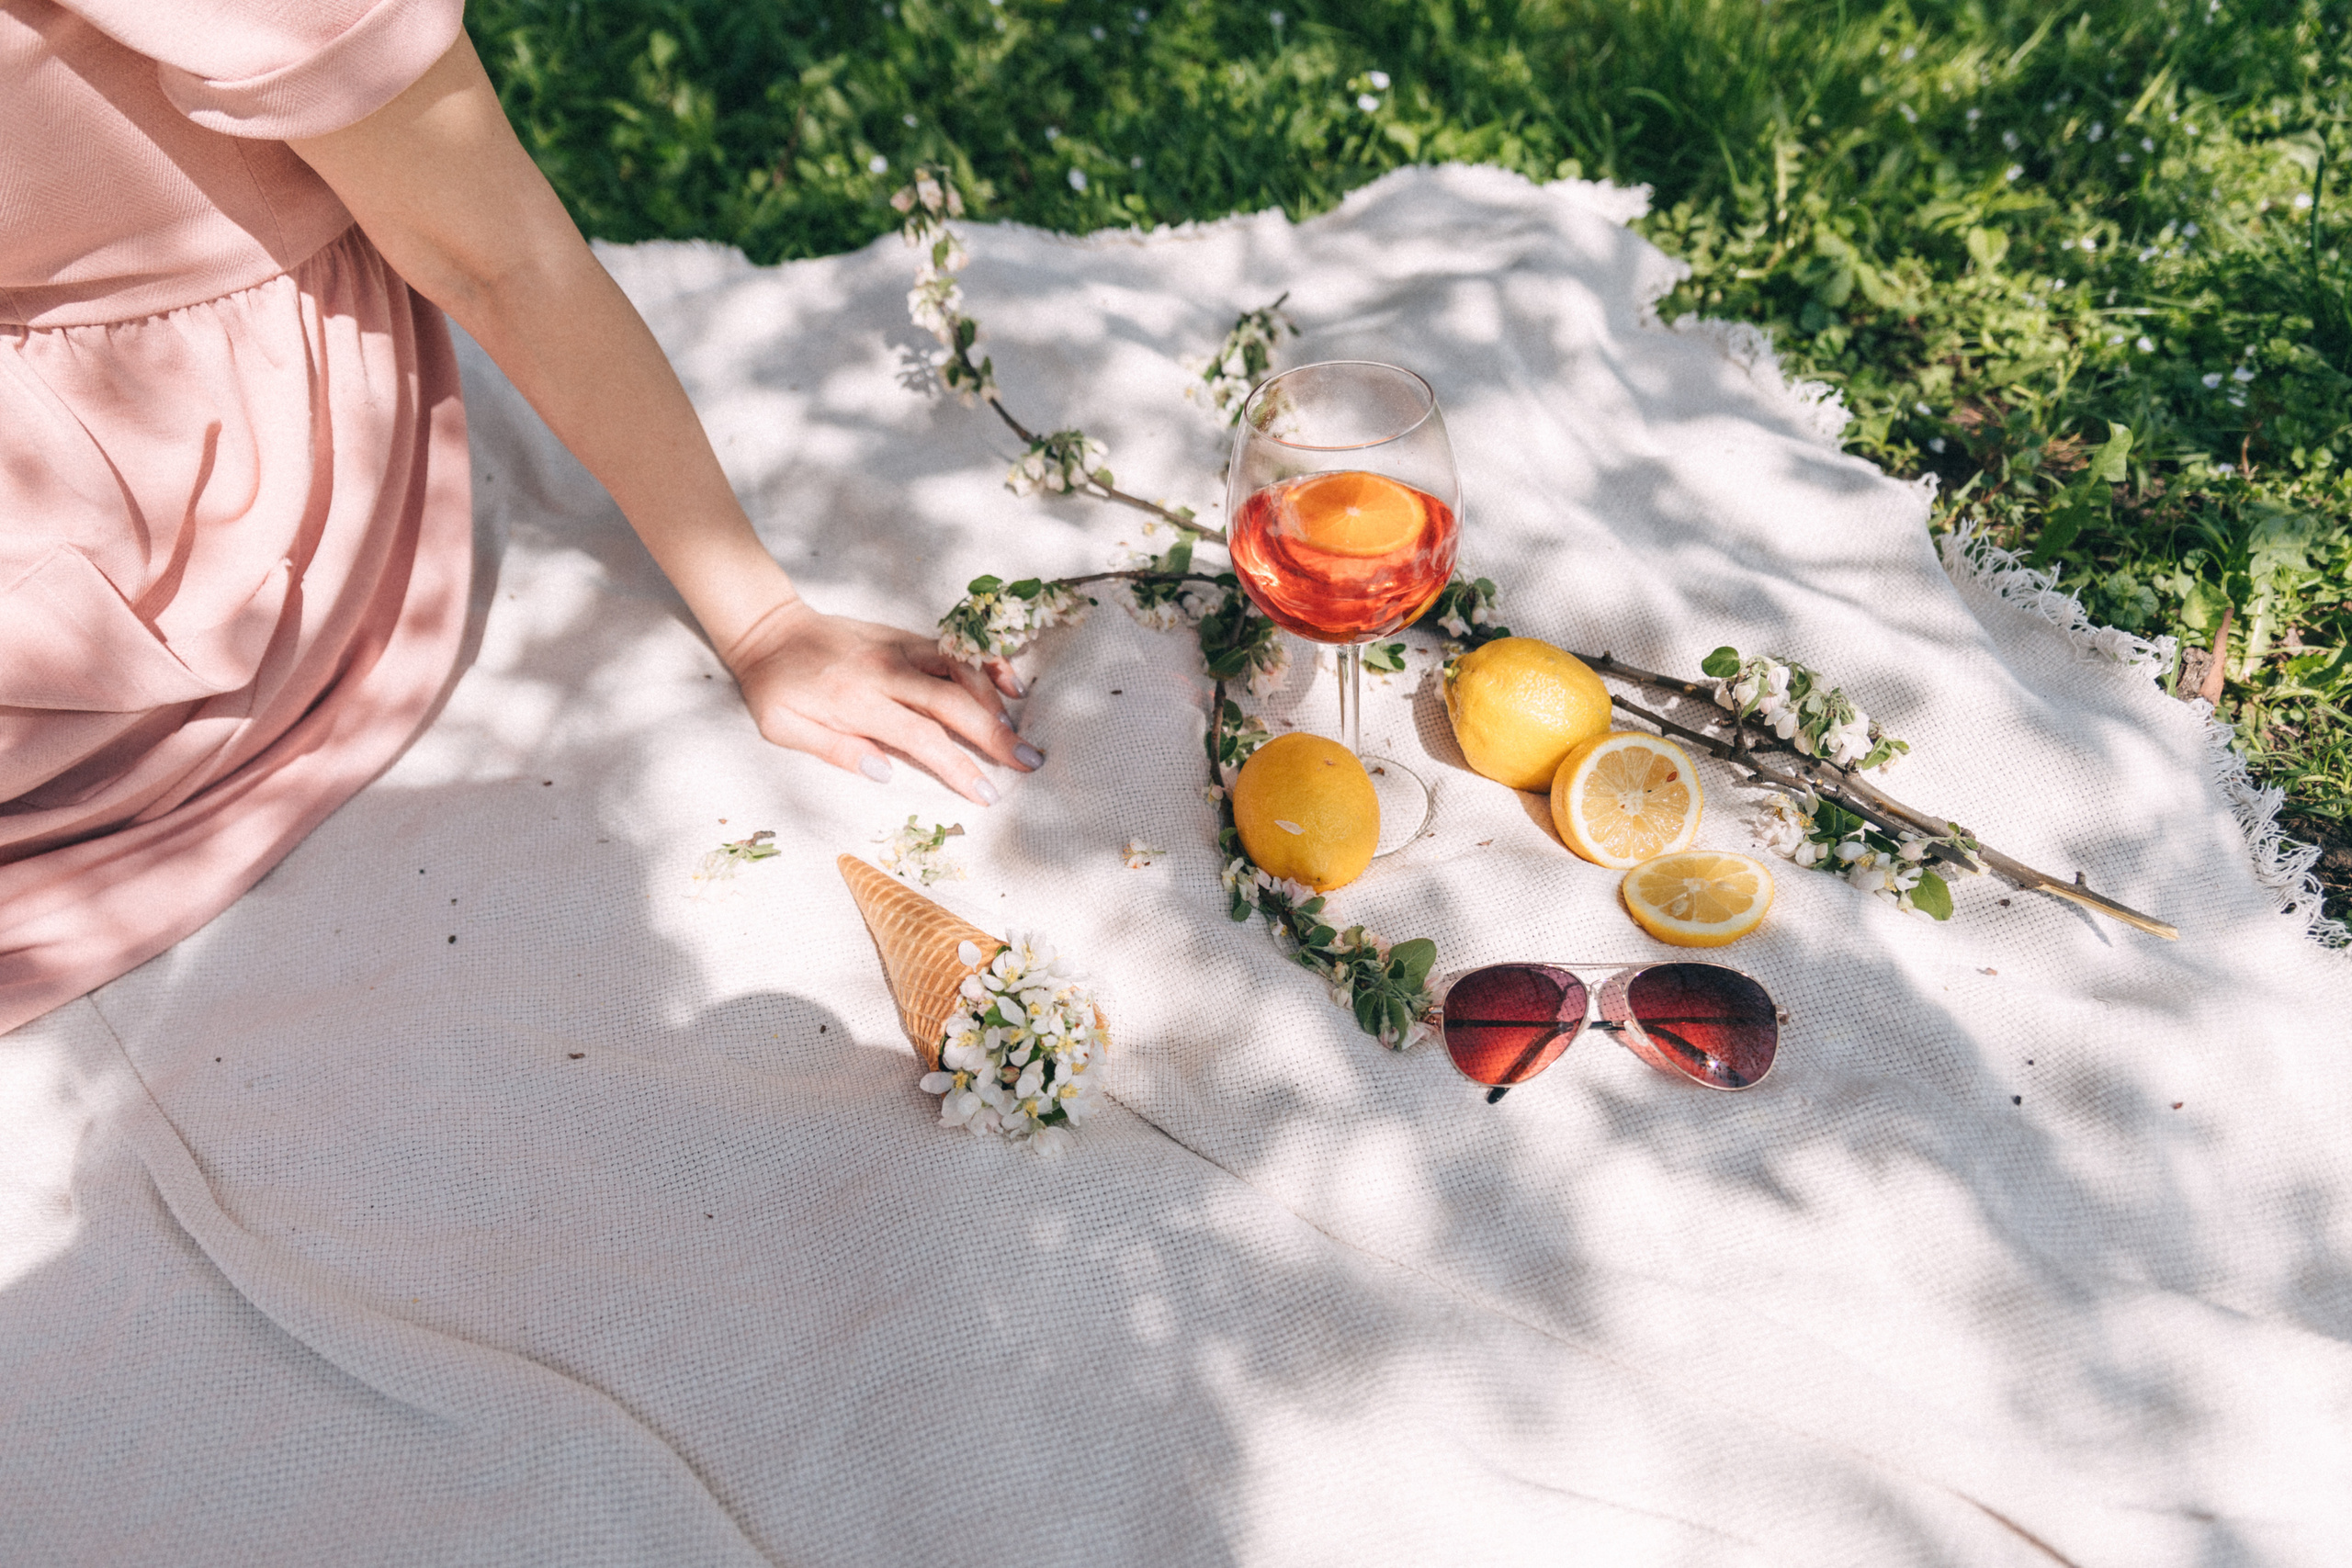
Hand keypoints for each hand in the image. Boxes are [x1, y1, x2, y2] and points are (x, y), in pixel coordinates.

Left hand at [723, 598, 1037, 805]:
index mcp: (857, 702)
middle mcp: (884, 672)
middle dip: (995, 735)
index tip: (986, 793)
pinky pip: (952, 647)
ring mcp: (897, 649)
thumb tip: (884, 772)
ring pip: (959, 667)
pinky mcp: (903, 636)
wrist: (769, 628)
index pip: (922, 738)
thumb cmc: (775, 688)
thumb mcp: (783, 729)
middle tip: (1029, 761)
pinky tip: (1007, 681)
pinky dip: (983, 662)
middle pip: (953, 702)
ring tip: (1018, 728)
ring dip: (994, 698)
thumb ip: (834, 750)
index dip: (958, 767)